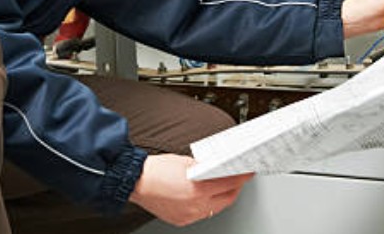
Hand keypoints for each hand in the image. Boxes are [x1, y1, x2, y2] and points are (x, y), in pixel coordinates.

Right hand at [128, 154, 252, 225]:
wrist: (135, 181)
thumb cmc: (156, 169)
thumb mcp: (186, 162)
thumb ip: (205, 167)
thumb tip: (219, 168)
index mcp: (198, 190)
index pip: (229, 184)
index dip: (242, 177)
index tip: (248, 172)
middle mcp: (195, 207)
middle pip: (226, 199)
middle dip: (235, 188)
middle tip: (239, 178)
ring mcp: (188, 216)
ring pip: (215, 208)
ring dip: (222, 197)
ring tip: (224, 186)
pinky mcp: (180, 220)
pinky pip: (202, 214)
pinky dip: (208, 204)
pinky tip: (207, 196)